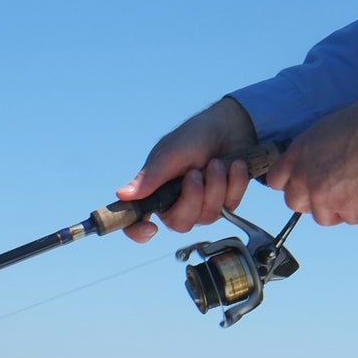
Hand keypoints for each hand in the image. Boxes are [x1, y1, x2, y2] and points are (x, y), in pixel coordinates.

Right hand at [115, 97, 258, 242]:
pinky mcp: (226, 203)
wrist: (230, 126)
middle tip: (196, 172)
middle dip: (192, 197)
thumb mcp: (171, 153)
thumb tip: (122, 195)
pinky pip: (230, 205)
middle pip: (180, 223)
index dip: (138, 231)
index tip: (149, 228)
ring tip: (216, 162)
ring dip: (215, 185)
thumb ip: (151, 176)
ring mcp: (202, 206)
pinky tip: (234, 165)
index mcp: (156, 191)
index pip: (138, 221)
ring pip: (208, 215)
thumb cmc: (195, 136)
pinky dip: (234, 183)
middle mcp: (177, 203)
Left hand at [264, 95, 357, 226]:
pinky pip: (350, 218)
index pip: (276, 180)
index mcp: (298, 153)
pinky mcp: (346, 210)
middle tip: (333, 189)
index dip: (291, 183)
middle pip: (295, 203)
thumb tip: (317, 163)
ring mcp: (323, 197)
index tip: (304, 183)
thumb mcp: (327, 129)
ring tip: (357, 189)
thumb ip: (313, 151)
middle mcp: (305, 177)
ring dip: (338, 207)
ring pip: (322, 216)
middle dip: (312, 199)